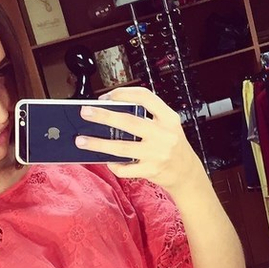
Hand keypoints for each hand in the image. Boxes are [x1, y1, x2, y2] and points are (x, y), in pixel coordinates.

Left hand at [76, 86, 204, 192]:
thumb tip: (112, 112)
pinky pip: (125, 168)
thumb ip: (148, 117)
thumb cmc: (172, 146)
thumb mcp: (168, 126)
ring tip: (81, 141)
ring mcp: (157, 154)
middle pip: (129, 121)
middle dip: (104, 116)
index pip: (145, 97)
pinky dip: (114, 165)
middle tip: (85, 112)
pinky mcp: (151, 171)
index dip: (124, 94)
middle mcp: (164, 135)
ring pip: (121, 147)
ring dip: (98, 144)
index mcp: (168, 118)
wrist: (187, 174)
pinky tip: (108, 161)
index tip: (107, 96)